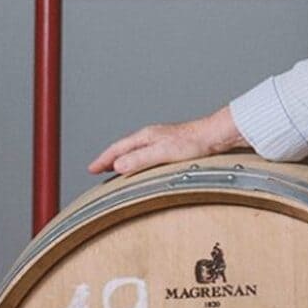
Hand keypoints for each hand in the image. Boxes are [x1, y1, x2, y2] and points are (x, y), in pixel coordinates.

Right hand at [87, 106, 245, 176]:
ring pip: (137, 151)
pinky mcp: (174, 147)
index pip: (118, 148)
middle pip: (125, 149)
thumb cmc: (194, 142)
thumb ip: (140, 159)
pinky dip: (140, 162)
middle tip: (98, 170)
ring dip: (125, 161)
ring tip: (117, 171)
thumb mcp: (162, 152)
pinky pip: (149, 155)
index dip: (103, 159)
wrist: (216, 136)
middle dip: (110, 159)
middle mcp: (153, 137)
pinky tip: (146, 168)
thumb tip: (118, 165)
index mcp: (146, 136)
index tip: (91, 169)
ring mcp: (163, 141)